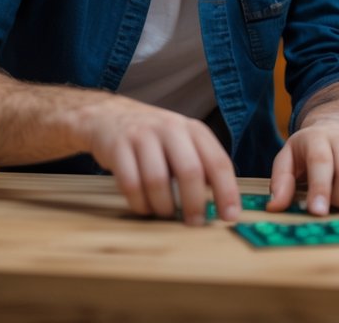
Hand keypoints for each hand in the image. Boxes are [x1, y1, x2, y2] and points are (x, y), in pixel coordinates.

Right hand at [83, 95, 239, 225]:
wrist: (109, 116)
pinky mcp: (117, 147)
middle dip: (194, 203)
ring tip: (166, 214)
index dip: (227, 191)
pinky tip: (144, 207)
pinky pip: (131, 184)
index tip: (229, 215)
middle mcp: (171, 128)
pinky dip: (140, 203)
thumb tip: (222, 202)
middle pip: (190, 171)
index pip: (218, 161)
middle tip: (194, 222)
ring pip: (158, 180)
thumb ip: (202, 165)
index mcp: (193, 130)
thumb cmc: (154, 138)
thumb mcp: (183, 142)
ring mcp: (143, 135)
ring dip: (164, 206)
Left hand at [268, 121, 338, 215]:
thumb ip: (281, 182)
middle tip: (329, 203)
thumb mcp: (287, 159)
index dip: (320, 189)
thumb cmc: (307, 151)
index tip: (317, 213)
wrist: (337, 128)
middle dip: (338, 199)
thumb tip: (274, 207)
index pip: (322, 162)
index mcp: (318, 138)